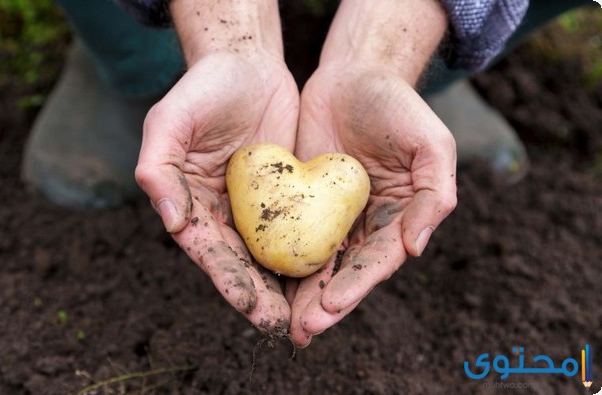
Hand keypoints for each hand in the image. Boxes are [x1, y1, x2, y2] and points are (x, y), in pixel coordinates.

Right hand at [135, 51, 298, 333]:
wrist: (247, 64)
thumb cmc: (202, 90)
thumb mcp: (169, 122)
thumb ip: (159, 170)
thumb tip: (171, 222)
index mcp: (191, 205)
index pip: (209, 252)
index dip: (228, 281)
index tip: (251, 307)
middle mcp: (223, 214)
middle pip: (242, 264)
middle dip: (261, 297)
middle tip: (284, 326)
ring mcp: (257, 207)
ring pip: (273, 254)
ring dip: (287, 286)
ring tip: (307, 316)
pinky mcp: (288, 195)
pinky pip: (300, 227)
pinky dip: (310, 251)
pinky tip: (329, 273)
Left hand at [287, 63, 456, 345]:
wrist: (353, 74)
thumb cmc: (397, 106)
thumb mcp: (430, 145)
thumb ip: (434, 196)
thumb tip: (415, 249)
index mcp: (399, 219)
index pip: (378, 261)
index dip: (356, 285)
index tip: (331, 305)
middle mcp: (366, 224)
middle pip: (344, 272)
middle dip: (324, 303)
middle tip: (302, 330)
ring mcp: (332, 215)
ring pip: (315, 262)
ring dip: (300, 293)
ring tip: (283, 322)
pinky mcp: (302, 200)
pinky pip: (289, 232)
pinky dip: (280, 257)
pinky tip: (263, 279)